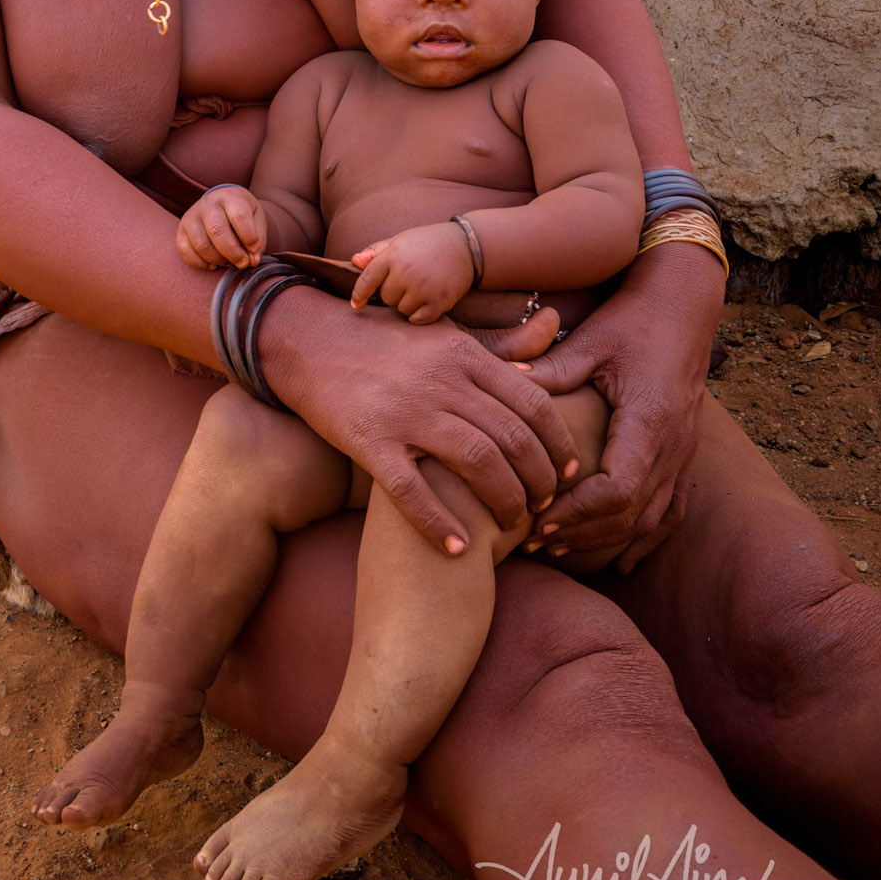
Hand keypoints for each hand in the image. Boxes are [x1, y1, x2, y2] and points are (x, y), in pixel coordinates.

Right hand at [176, 186, 266, 270]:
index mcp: (230, 198)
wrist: (221, 202)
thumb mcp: (256, 219)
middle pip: (217, 232)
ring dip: (218, 260)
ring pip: (201, 245)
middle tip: (243, 263)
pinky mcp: (181, 230)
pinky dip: (201, 264)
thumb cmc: (241, 213)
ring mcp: (191, 216)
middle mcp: (208, 204)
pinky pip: (186, 252)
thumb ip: (258, 240)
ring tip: (229, 262)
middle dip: (233, 253)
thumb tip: (252, 260)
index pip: (239, 217)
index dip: (249, 238)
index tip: (255, 249)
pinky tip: (214, 264)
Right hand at [257, 288, 582, 551]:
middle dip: (540, 479)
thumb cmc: (383, 339)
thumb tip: (549, 343)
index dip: (560, 443)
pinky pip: (411, 491)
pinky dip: (438, 523)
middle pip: (512, 438)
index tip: (571, 471)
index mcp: (463, 354)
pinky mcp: (370, 442)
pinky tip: (457, 548)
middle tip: (546, 505)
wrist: (309, 341)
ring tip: (514, 524)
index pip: (533, 403)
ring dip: (505, 501)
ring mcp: (405, 412)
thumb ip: (498, 343)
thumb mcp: (443, 332)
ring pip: (477, 463)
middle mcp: (440, 382)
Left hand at [350, 222, 476, 321]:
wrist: (465, 246)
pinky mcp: (439, 301)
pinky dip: (420, 315)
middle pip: (386, 298)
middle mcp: (406, 272)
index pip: (367, 280)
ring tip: (422, 287)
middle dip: (395, 293)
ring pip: (402, 310)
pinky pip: (418, 319)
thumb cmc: (428, 242)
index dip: (358, 295)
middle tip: (411, 279)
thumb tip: (354, 261)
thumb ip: (376, 251)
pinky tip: (429, 301)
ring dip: (409, 304)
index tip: (356, 305)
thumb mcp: (400, 240)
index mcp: (393, 256)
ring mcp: (423, 288)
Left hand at [483, 241, 721, 568]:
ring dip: (606, 539)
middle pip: (631, 514)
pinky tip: (619, 560)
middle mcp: (673, 447)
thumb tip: (505, 380)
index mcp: (649, 422)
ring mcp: (684, 454)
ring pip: (651, 519)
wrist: (684, 306)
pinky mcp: (684, 453)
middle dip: (582, 533)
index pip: (617, 490)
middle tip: (535, 541)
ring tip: (559, 547)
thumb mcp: (592, 339)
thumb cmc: (635, 319)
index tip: (538, 518)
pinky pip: (672, 511)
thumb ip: (553, 369)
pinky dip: (645, 539)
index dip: (577, 512)